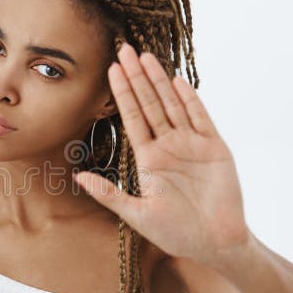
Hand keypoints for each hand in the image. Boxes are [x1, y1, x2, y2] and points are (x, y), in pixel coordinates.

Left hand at [74, 42, 249, 263]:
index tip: (110, 70)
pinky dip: (190, 100)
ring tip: (146, 56)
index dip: (121, 94)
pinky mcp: (215, 148)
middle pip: (150, 104)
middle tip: (124, 49)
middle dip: (137, 78)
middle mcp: (169, 146)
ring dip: (159, 81)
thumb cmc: (175, 233)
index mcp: (149, 159)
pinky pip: (200, 118)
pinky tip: (177, 81)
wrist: (214, 244)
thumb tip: (77, 176)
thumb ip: (108, 193)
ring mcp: (192, 144)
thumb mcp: (136, 214)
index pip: (132, 118)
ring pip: (173, 105)